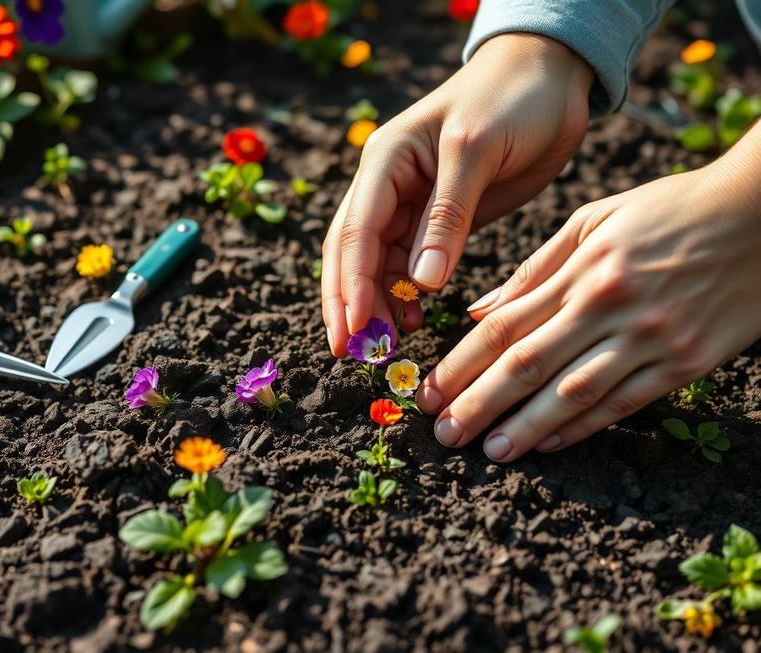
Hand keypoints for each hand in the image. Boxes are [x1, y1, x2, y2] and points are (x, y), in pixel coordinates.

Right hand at [321, 33, 593, 354]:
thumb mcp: (477, 150)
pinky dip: (408, 294)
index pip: (356, 232)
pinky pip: (412, 264)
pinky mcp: (441, 219)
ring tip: (388, 345)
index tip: (353, 331)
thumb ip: (448, 216)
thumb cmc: (512, 96)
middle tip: (351, 354)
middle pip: (354, 254)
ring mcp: (412, 203)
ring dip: (379, 304)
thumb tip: (421, 282)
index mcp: (385, 161)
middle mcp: (388, 185)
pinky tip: (416, 318)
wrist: (552, 75)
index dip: (350, 285)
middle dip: (350, 304)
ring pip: (380, 264)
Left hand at [416, 124, 760, 461]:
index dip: (461, 365)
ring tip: (491, 452)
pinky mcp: (688, 362)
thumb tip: (480, 311)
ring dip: (527, 428)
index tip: (429, 393)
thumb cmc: (670, 210)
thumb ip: (535, 268)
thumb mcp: (595, 219)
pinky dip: (584, 427)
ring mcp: (651, 337)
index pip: (505, 327)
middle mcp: (610, 305)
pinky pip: (626, 403)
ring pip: (574, 393)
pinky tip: (551, 444)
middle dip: (479, 404)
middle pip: (529, 365)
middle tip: (444, 434)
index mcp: (582, 268)